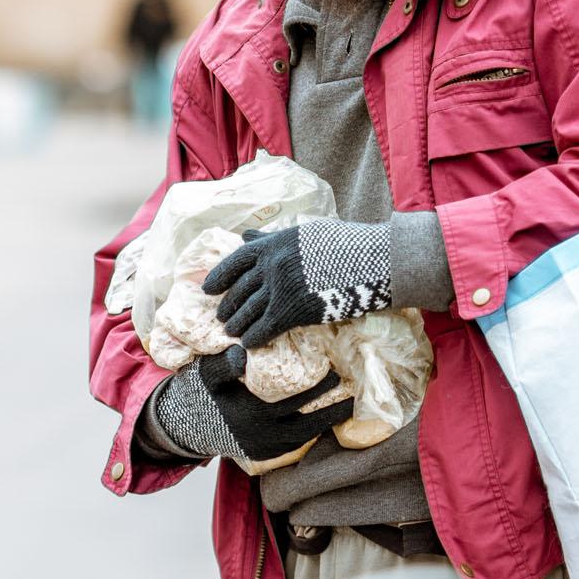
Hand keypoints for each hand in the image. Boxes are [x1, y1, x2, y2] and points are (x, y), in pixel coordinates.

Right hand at [155, 346, 353, 462]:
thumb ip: (223, 364)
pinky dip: (313, 432)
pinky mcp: (265, 454)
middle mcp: (262, 434)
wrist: (188, 425)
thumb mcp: (206, 373)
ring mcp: (265, 447)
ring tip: (347, 404)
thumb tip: (242, 355)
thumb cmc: (202, 392)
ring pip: (305, 436)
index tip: (337, 371)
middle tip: (350, 388)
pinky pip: (295, 445)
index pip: (294, 399)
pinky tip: (326, 416)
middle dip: (331, 407)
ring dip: (327, 422)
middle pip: (308, 422)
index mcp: (251, 412)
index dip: (318, 387)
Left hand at [204, 220, 391, 347]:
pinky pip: (263, 328)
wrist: (370, 262)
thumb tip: (245, 236)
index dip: (218, 277)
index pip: (235, 261)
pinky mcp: (291, 312)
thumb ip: (273, 238)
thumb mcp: (304, 233)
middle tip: (222, 317)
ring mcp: (279, 290)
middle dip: (228, 306)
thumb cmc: (344, 245)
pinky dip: (252, 338)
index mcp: (273, 244)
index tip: (207, 288)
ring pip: (247, 312)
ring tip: (231, 332)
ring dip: (237, 325)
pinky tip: (247, 344)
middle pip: (240, 290)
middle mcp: (271, 266)